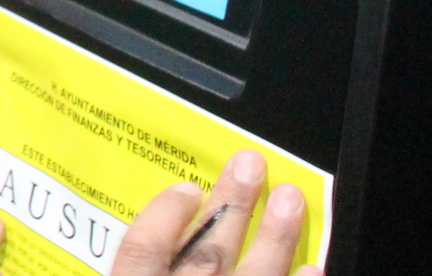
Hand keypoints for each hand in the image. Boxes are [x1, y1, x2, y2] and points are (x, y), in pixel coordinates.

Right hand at [111, 150, 320, 275]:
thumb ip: (119, 274)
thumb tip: (137, 227)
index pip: (143, 250)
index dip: (164, 215)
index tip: (185, 186)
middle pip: (205, 256)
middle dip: (231, 207)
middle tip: (250, 167)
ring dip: (275, 238)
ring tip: (291, 200)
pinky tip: (312, 267)